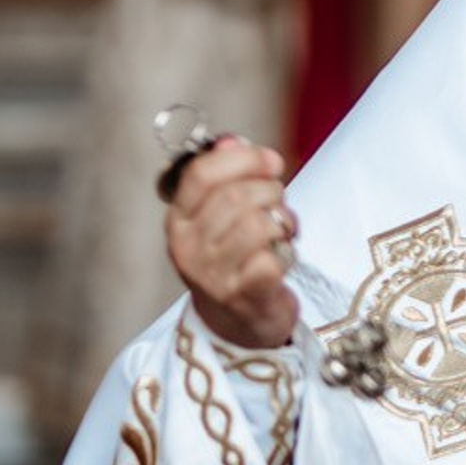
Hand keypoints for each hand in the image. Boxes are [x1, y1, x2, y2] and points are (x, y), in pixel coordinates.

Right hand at [166, 137, 297, 350]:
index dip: (243, 160)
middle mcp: (188, 247)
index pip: (201, 174)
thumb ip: (228, 177)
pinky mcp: (242, 295)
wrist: (238, 323)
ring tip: (284, 231)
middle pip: (236, 197)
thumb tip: (232, 142)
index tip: (272, 160)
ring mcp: (212, 274)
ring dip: (282, 222)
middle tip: (280, 203)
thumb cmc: (235, 260)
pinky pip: (272, 260)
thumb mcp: (222, 217)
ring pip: (257, 226)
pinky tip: (283, 258)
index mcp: (179, 220)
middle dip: (270, 192)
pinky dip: (286, 254)